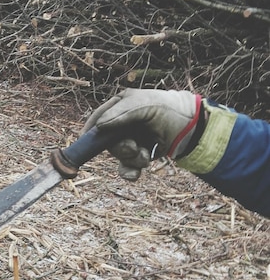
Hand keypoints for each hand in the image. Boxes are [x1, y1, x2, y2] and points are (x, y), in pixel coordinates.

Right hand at [83, 88, 201, 180]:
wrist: (192, 129)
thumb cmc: (169, 111)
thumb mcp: (145, 106)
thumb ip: (121, 113)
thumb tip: (99, 126)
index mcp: (120, 107)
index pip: (98, 120)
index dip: (91, 132)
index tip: (86, 142)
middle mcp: (123, 125)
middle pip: (107, 143)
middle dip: (121, 149)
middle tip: (134, 147)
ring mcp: (130, 141)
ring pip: (118, 157)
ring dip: (131, 159)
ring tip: (146, 154)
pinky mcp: (139, 156)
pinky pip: (125, 169)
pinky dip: (130, 172)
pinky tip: (138, 173)